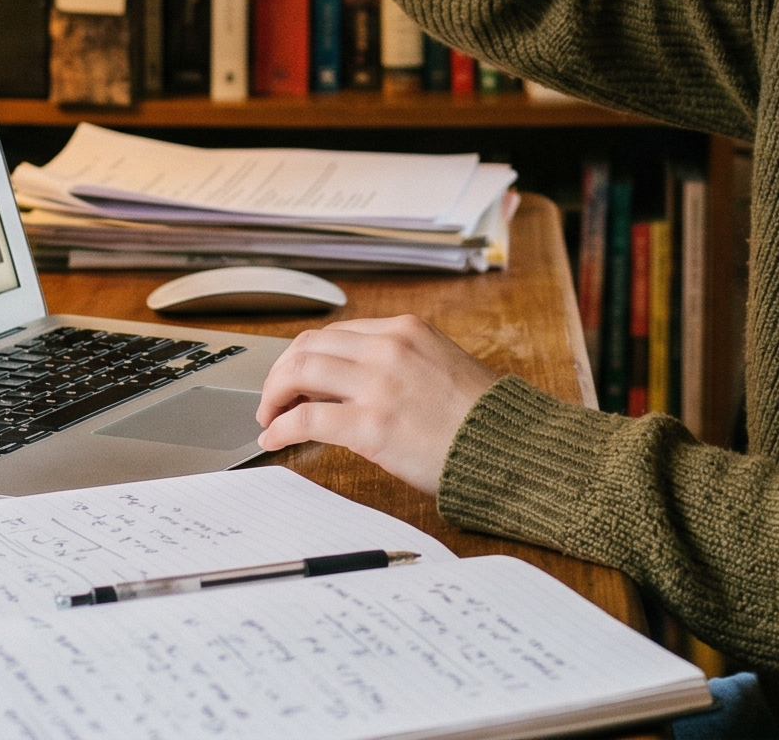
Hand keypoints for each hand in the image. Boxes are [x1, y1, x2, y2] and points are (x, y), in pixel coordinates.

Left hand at [254, 316, 501, 496]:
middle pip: (308, 347)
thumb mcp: (440, 365)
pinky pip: (305, 419)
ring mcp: (378, 385)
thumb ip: (397, 363)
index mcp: (405, 330)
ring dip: (273, 395)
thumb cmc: (481, 417)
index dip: (304, 357)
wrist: (509, 447)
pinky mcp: (371, 425)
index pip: (334, 334)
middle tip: (272, 398)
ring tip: (268, 417)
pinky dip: (280, 428)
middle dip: (280, 374)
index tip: (294, 378)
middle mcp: (388, 349)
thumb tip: (349, 382)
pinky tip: (274, 439)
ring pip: (299, 373)